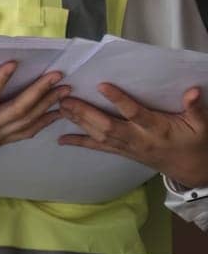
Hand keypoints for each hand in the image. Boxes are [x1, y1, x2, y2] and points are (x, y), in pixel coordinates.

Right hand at [0, 63, 67, 201]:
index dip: (0, 81)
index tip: (13, 63)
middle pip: (19, 109)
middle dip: (39, 91)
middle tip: (58, 76)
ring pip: (27, 120)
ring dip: (48, 105)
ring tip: (65, 91)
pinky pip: (26, 132)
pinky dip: (43, 123)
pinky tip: (55, 114)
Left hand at [59, 85, 207, 188]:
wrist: (191, 168)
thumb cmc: (195, 142)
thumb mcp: (201, 125)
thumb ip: (195, 109)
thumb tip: (192, 92)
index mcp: (157, 129)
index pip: (135, 113)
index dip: (119, 100)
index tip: (102, 85)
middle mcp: (138, 139)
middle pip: (107, 126)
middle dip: (85, 113)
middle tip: (66, 98)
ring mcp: (128, 147)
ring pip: (99, 136)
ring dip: (78, 122)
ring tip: (60, 108)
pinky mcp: (122, 152)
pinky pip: (98, 148)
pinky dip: (79, 142)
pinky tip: (61, 139)